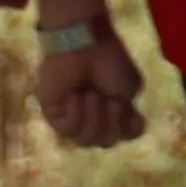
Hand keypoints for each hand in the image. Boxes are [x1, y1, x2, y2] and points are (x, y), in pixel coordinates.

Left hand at [30, 28, 143, 151]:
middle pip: (105, 142)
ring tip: (90, 94)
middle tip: (108, 99)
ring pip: (85, 140)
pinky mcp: (53, 113)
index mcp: (113, 109)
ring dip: (93, 117)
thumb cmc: (110, 62)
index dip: (129, 129)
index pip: (124, 135)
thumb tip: (126, 133)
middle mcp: (94, 116)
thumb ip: (127, 115)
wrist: (85, 44)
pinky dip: (76, 113)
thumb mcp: (129, 89)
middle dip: (110, 122)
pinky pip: (67, 129)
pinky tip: (76, 96)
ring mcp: (73, 116)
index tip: (132, 114)